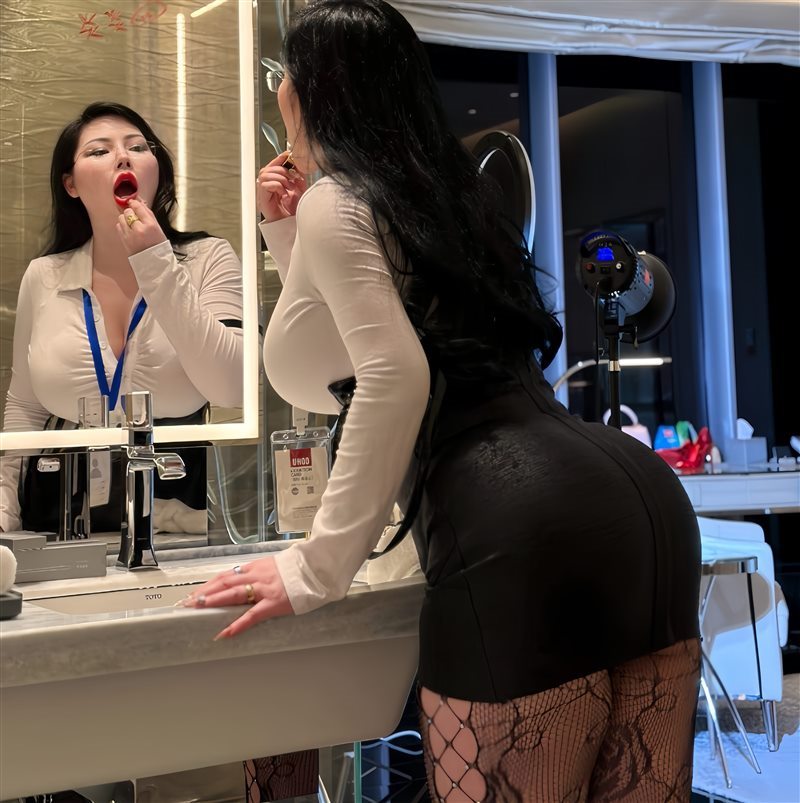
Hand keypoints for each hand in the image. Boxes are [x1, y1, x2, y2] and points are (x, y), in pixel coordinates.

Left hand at [116, 198, 167, 254]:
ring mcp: (130, 235)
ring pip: (121, 218)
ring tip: (132, 224)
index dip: (134, 202)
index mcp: (150, 225)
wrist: (153, 261)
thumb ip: (148, 214)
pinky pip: (118, 226)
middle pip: (128, 211)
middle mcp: (139, 229)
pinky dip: (122, 226)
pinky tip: (129, 230)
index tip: (132, 202)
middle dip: (130, 212)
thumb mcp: (158, 228)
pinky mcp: (124, 239)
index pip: (138, 207)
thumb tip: (139, 202)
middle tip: (135, 216)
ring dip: (125, 218)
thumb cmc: (158, 245)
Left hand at [179, 555, 293, 638]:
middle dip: (204, 592)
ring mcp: (264, 589)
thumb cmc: (299, 568)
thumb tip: (248, 581)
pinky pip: (252, 615)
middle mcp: (256, 575)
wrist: (317, 566)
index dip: (209, 584)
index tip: (195, 592)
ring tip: (197, 609)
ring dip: (213, 601)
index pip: (226, 575)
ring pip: (233, 594)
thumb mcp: (276, 565)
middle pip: (224, 583)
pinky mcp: (274, 602)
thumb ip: (261, 573)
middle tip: (187, 602)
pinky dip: (237, 624)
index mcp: (256, 567)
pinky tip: (225, 632)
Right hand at [257, 151, 306, 221]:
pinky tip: (284, 195)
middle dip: (283, 171)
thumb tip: (296, 160)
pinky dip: (278, 187)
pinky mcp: (262, 200)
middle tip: (293, 179)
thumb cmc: (294, 209)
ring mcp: (262, 193)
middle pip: (268, 168)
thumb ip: (297, 173)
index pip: (273, 164)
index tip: (289, 154)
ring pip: (266, 174)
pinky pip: (266, 184)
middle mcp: (266, 186)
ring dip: (281, 179)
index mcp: (273, 181)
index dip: (279, 158)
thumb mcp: (299, 186)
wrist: (292, 225)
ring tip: (289, 189)